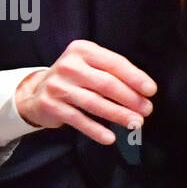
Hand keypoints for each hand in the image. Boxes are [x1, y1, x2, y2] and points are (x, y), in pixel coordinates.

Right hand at [15, 39, 154, 144]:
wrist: (36, 92)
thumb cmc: (72, 79)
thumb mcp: (89, 65)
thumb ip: (111, 71)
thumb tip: (142, 90)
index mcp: (82, 50)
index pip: (114, 63)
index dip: (135, 77)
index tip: (150, 91)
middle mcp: (69, 65)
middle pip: (106, 84)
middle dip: (130, 98)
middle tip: (146, 110)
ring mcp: (58, 86)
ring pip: (94, 103)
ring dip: (118, 114)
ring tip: (135, 123)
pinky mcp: (51, 105)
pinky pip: (78, 120)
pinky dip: (95, 130)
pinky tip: (109, 137)